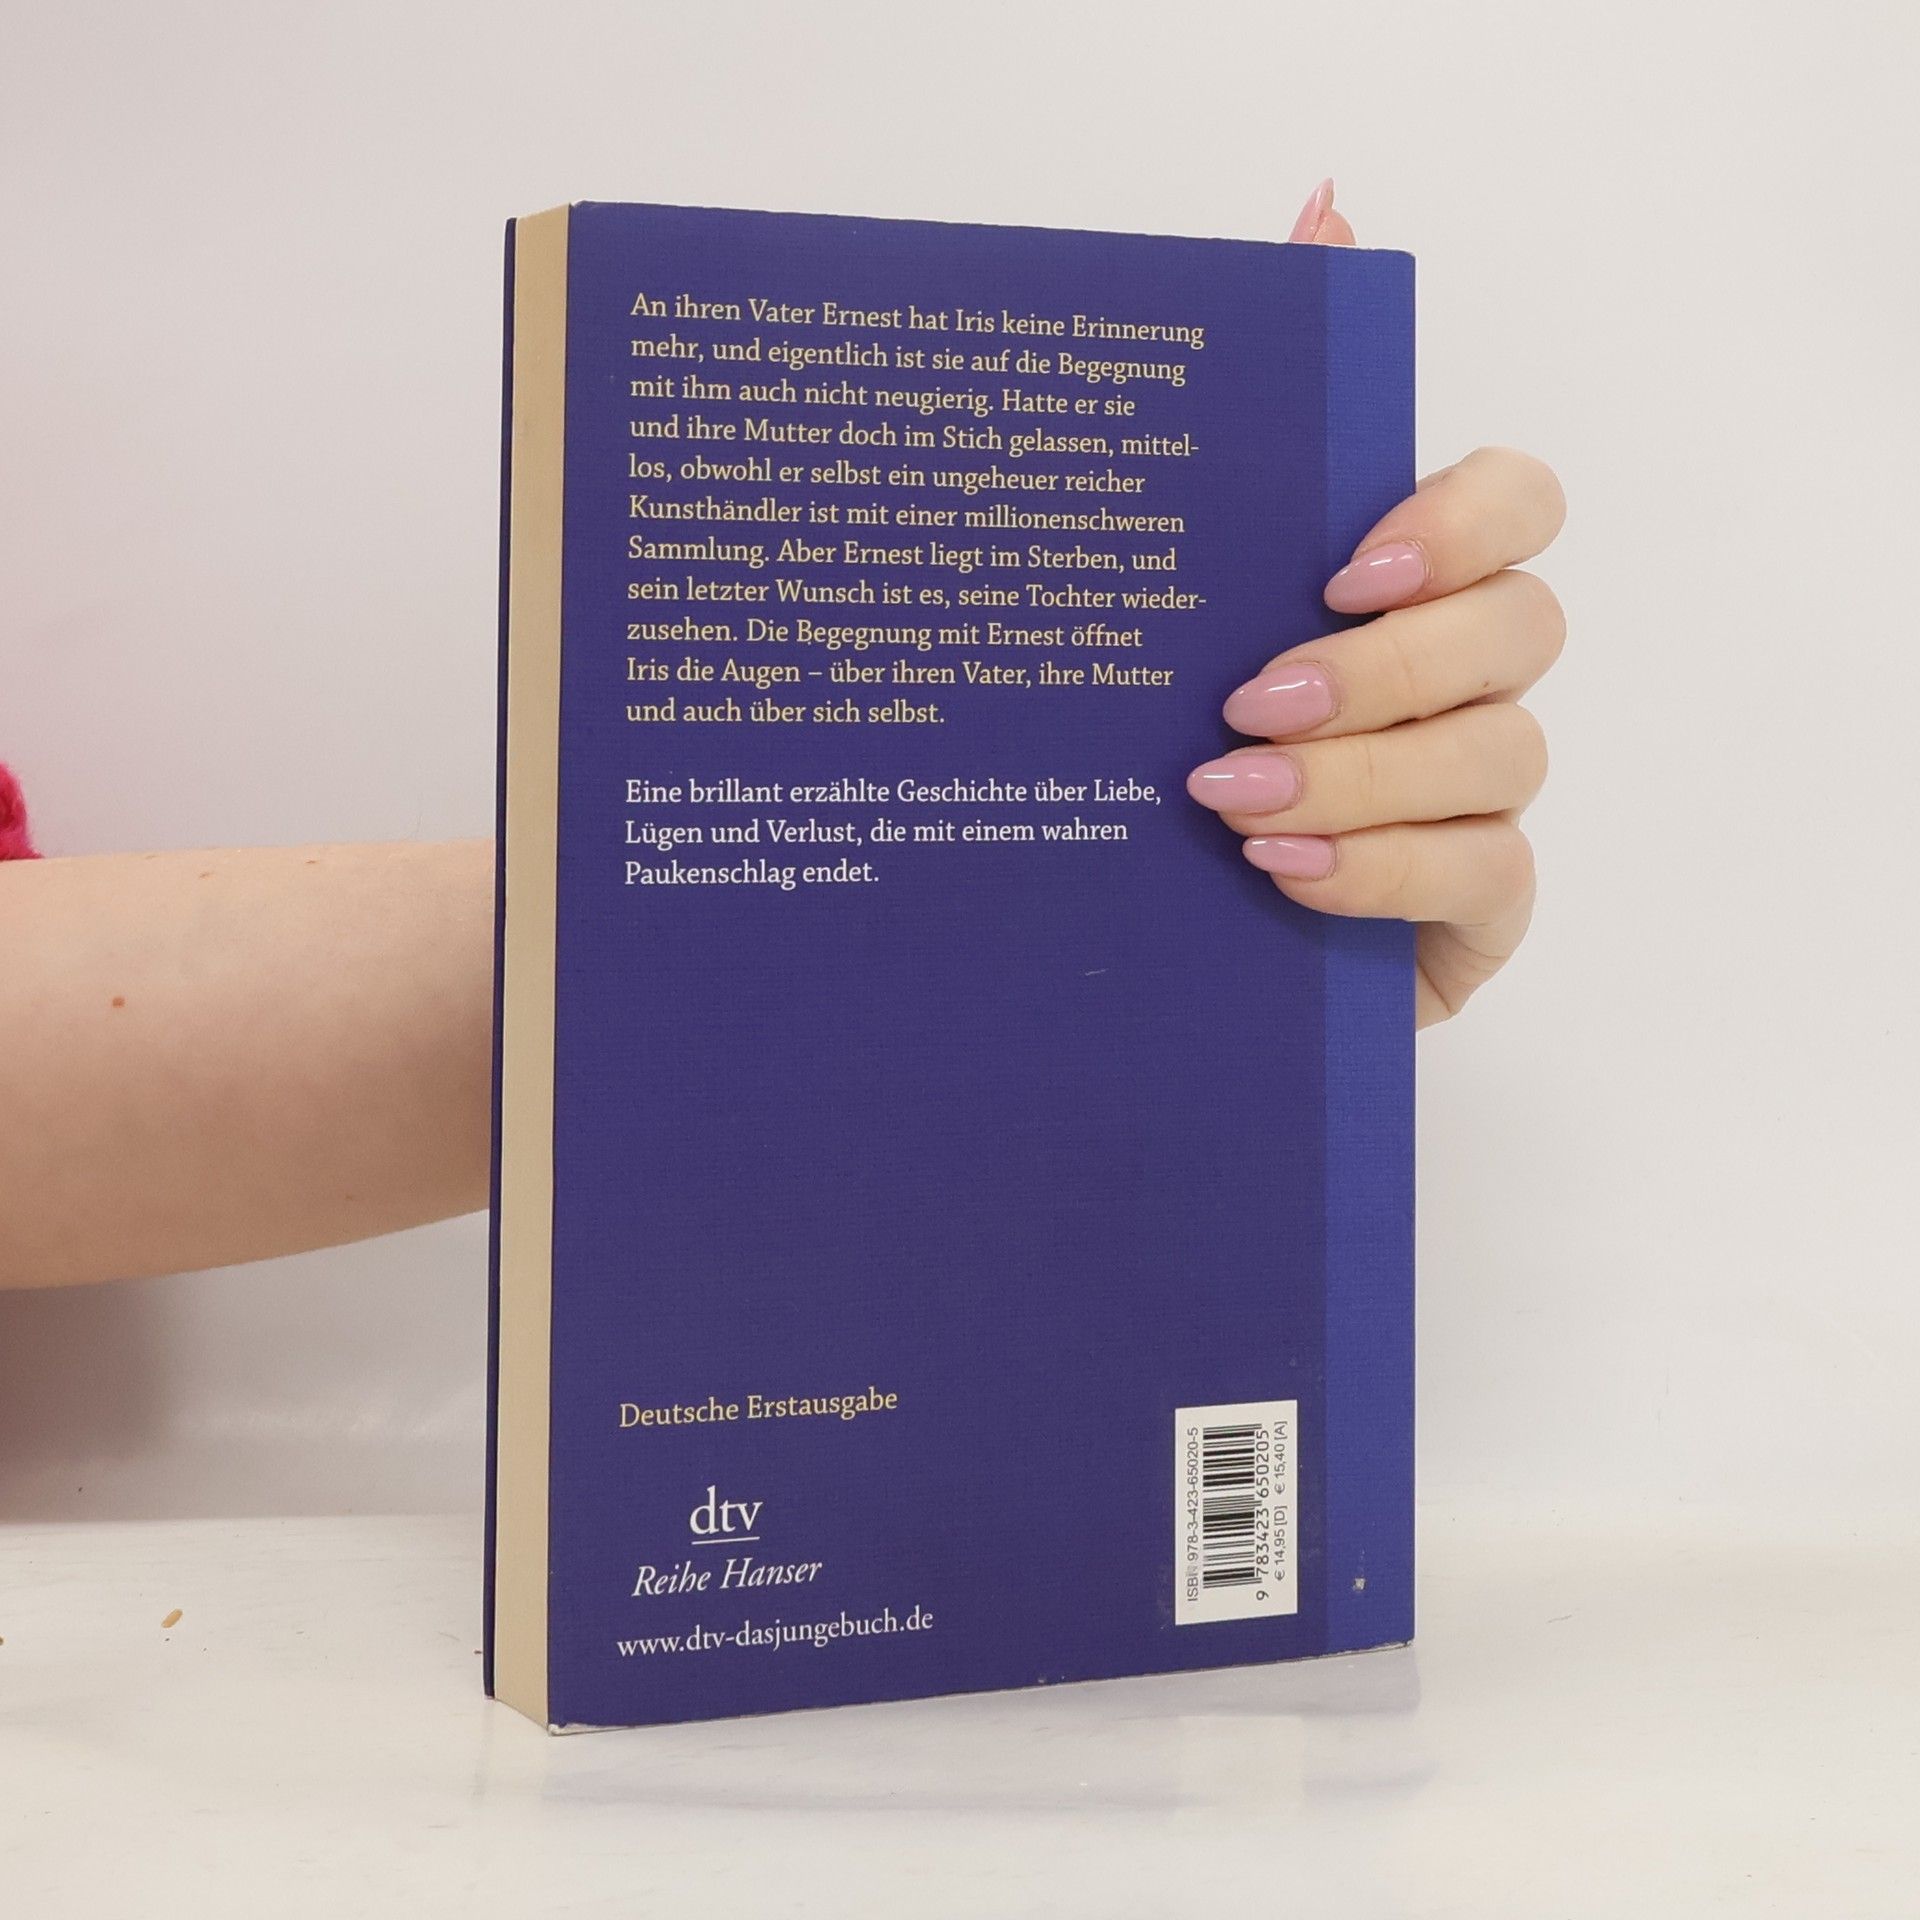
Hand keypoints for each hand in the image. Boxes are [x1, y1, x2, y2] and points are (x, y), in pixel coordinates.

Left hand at [1185, 183, 1565, 1026]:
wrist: (1152, 910)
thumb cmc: (1181, 727)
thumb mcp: (1188, 581)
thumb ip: (1259, 407)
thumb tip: (1323, 207)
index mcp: (1412, 582)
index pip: (1521, 501)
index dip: (1461, 524)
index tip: (1345, 567)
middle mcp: (1470, 672)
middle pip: (1516, 629)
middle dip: (1386, 669)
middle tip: (1250, 702)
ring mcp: (1484, 789)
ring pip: (1502, 755)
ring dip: (1364, 776)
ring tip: (1228, 802)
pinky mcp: (1480, 900)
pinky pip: (1488, 873)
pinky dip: (1385, 871)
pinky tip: (1281, 871)